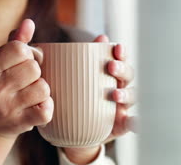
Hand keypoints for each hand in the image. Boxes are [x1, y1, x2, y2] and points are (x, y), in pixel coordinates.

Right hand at [0, 19, 52, 138]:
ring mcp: (6, 107)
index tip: (24, 61)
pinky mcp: (19, 123)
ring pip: (43, 88)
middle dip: (36, 72)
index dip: (28, 53)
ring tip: (30, 94)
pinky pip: (46, 110)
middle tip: (27, 80)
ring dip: (41, 90)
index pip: (19, 48)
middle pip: (33, 68)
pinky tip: (37, 106)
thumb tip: (29, 23)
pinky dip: (46, 107)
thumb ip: (15, 42)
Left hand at [62, 35, 135, 163]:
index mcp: (107, 74)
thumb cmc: (72, 100)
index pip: (118, 59)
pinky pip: (131, 122)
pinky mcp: (121, 124)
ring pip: (131, 96)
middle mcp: (118, 87)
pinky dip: (134, 122)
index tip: (116, 47)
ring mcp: (121, 106)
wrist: (73, 132)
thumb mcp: (67, 82)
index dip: (120, 52)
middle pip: (127, 75)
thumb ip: (64, 67)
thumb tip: (46, 49)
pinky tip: (131, 121)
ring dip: (126, 93)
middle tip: (111, 66)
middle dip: (122, 68)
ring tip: (115, 94)